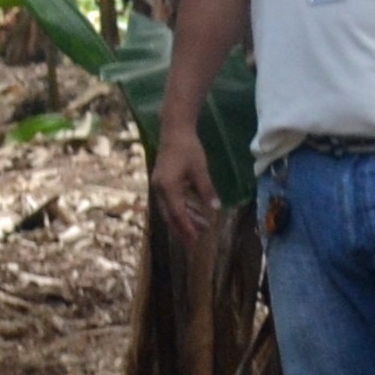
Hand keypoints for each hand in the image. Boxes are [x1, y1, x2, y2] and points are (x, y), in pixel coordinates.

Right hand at [152, 125, 221, 245]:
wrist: (174, 130)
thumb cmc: (188, 148)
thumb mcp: (200, 169)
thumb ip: (206, 190)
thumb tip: (215, 209)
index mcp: (168, 187)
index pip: (177, 213)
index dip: (186, 228)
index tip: (195, 240)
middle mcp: (160, 189)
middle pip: (170, 215)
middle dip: (182, 230)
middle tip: (194, 244)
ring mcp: (159, 186)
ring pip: (171, 209)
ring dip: (184, 219)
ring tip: (200, 228)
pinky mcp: (163, 182)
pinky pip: (171, 201)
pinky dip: (182, 209)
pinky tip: (195, 213)